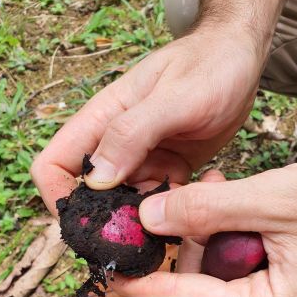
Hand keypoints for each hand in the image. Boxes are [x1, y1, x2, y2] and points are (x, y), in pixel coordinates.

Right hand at [31, 27, 261, 214]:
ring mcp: (141, 160)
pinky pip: (157, 203)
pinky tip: (196, 203)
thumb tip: (95, 179)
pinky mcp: (166, 170)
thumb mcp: (175, 98)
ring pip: (124, 207)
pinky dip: (171, 212)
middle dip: (107, 223)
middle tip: (142, 238)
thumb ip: (132, 133)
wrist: (242, 58)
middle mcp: (115, 145)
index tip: (87, 225)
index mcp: (102, 121)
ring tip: (178, 219)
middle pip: (88, 197)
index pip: (54, 166)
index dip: (59, 199)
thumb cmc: (210, 66)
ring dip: (144, 222)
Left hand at [111, 158, 296, 296]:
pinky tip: (237, 197)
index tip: (105, 275)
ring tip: (224, 187)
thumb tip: (150, 215)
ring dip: (212, 226)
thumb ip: (210, 209)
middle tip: (185, 194)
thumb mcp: (278, 199)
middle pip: (200, 278)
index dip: (142, 285)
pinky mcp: (287, 276)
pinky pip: (243, 256)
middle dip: (187, 236)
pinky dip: (233, 227)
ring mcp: (278, 296)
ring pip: (219, 263)